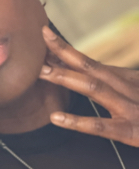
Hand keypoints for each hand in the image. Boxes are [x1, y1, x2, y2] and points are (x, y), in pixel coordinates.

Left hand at [38, 25, 138, 146]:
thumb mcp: (135, 91)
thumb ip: (115, 84)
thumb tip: (88, 75)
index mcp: (127, 79)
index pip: (91, 62)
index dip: (67, 51)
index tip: (46, 37)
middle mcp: (127, 88)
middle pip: (91, 66)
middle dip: (64, 52)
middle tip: (40, 39)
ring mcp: (130, 108)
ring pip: (94, 88)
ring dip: (67, 78)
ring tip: (42, 72)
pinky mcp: (132, 131)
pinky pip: (101, 126)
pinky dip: (77, 122)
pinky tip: (55, 118)